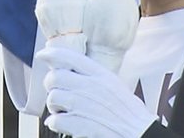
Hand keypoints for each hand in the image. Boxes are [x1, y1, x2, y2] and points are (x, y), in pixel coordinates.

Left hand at [37, 46, 156, 137]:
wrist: (140, 135)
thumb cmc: (130, 115)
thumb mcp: (115, 86)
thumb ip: (95, 78)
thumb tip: (71, 72)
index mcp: (101, 76)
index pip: (70, 57)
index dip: (52, 54)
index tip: (42, 55)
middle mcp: (91, 87)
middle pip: (55, 77)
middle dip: (51, 86)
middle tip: (58, 94)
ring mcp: (84, 106)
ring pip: (52, 98)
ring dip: (53, 106)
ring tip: (62, 111)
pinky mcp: (80, 125)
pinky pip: (55, 120)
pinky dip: (55, 123)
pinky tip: (63, 124)